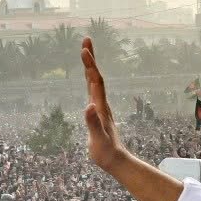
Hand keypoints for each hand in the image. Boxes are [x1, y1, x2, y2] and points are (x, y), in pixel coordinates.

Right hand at [82, 38, 125, 171]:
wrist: (116, 160)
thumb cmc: (106, 153)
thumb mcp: (99, 140)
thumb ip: (94, 124)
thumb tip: (89, 106)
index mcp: (101, 107)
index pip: (96, 81)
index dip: (90, 65)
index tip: (84, 51)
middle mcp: (102, 103)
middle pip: (96, 76)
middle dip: (91, 58)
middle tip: (86, 40)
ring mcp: (100, 106)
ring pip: (95, 81)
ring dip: (90, 65)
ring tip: (85, 51)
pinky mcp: (98, 111)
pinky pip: (93, 88)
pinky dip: (89, 77)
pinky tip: (88, 75)